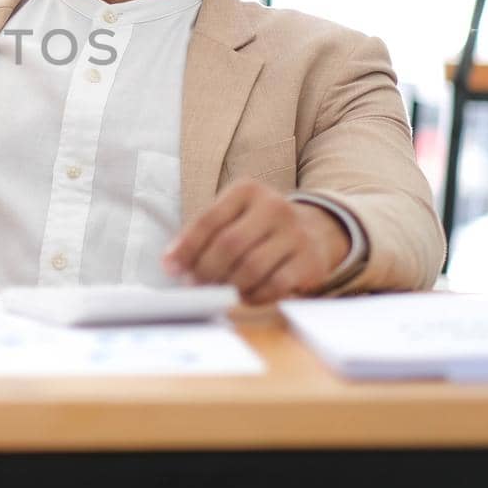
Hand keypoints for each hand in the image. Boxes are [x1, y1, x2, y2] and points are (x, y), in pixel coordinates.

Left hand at [161, 182, 349, 303]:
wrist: (315, 230)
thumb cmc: (259, 227)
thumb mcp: (233, 217)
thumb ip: (203, 235)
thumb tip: (171, 264)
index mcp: (247, 191)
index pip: (209, 220)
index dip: (186, 247)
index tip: (171, 268)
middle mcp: (274, 206)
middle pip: (230, 244)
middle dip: (206, 270)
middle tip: (196, 285)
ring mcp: (295, 233)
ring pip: (252, 267)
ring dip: (229, 286)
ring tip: (219, 291)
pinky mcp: (310, 261)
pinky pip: (274, 285)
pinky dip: (253, 296)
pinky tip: (245, 296)